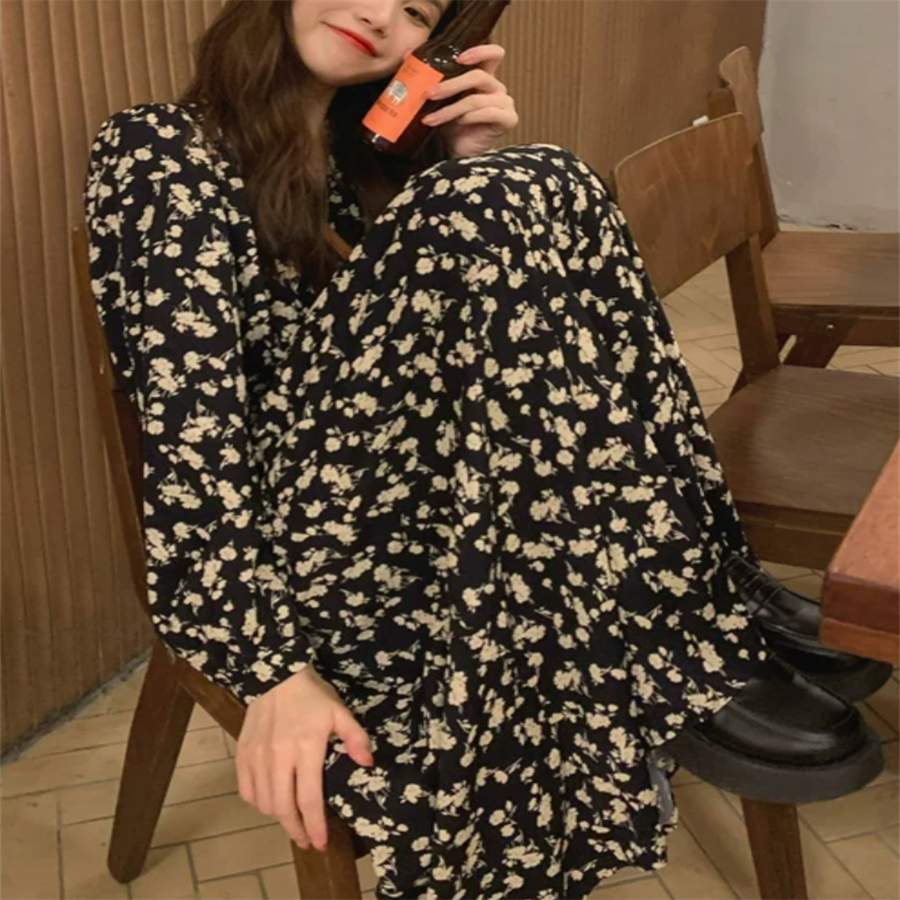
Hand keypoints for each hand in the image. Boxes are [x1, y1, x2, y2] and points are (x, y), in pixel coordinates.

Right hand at [236, 667, 373, 849]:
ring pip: (264, 802)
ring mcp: (257, 757)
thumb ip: (355, 738)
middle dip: (296, 830)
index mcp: (305, 748)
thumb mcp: (340, 711)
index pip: (308, 798)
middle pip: (283, 808)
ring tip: (292, 820)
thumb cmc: (311, 695)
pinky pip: (247, 789)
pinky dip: (259, 802)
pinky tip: (270, 801)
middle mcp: (278, 757)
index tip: (320, 842)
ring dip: (278, 817)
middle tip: (306, 840)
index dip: (314, 825)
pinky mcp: (243, 753)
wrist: (276, 674)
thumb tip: (368, 763)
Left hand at [422, 44, 518, 158]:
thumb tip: (406, 54)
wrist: (459, 153)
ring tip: (431, 119)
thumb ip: (428, 77)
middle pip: (478, 76)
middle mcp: (497, 88)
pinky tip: (457, 124)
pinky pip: (489, 113)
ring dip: (451, 109)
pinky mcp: (508, 120)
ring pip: (476, 99)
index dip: (479, 51)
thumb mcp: (439, 100)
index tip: (458, 58)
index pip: (493, 54)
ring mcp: (504, 103)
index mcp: (484, 77)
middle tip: (429, 94)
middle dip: (450, 85)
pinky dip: (469, 118)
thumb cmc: (451, 126)